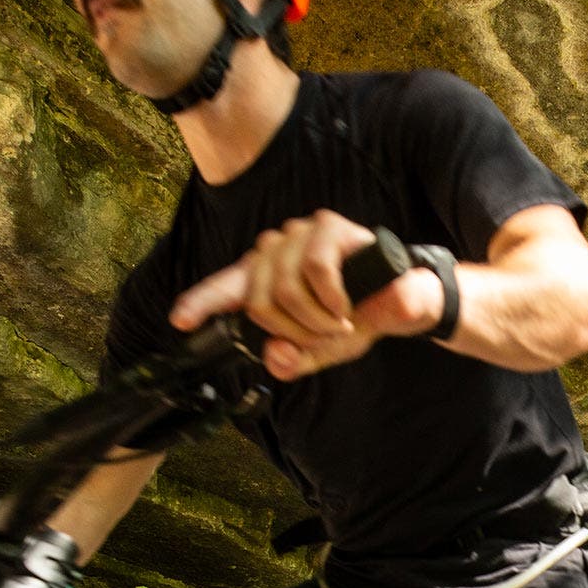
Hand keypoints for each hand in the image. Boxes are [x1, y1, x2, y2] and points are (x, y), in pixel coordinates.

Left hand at [168, 209, 446, 380]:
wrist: (405, 302)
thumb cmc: (358, 320)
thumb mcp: (322, 351)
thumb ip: (293, 360)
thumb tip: (275, 356)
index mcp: (265, 279)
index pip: (224, 288)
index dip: (200, 303)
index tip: (182, 320)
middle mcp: (274, 252)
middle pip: (258, 300)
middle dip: (291, 331)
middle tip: (323, 338)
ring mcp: (297, 234)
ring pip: (283, 289)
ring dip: (314, 320)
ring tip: (339, 324)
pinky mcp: (326, 227)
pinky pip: (313, 270)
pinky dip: (331, 299)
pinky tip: (345, 307)